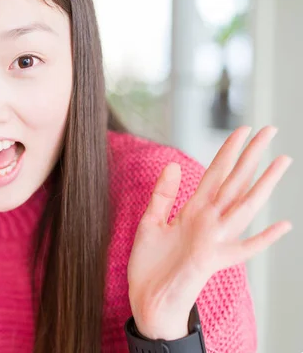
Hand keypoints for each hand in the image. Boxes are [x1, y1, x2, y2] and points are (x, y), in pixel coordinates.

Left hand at [127, 126, 292, 339]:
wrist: (148, 301)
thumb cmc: (151, 265)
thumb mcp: (150, 223)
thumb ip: (163, 195)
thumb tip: (173, 163)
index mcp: (193, 211)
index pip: (214, 174)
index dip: (227, 151)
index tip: (242, 129)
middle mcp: (207, 221)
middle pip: (233, 181)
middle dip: (250, 155)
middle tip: (270, 129)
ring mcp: (213, 239)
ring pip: (242, 205)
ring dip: (262, 184)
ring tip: (281, 161)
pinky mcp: (212, 260)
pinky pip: (243, 250)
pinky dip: (263, 239)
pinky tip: (282, 226)